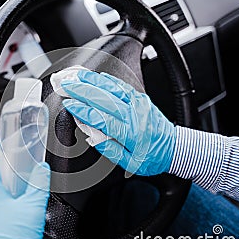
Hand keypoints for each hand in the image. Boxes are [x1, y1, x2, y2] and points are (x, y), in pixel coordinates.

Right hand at [61, 70, 175, 175]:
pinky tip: (95, 76)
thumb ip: (109, 149)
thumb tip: (91, 136)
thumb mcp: (130, 163)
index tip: (68, 104)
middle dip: (82, 90)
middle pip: (104, 98)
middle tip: (65, 84)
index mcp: (131, 133)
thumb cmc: (151, 158)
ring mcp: (138, 104)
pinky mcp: (140, 98)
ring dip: (91, 80)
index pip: (102, 118)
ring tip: (75, 75)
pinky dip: (106, 79)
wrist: (174, 147)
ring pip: (111, 88)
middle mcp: (134, 115)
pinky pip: (121, 85)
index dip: (83, 110)